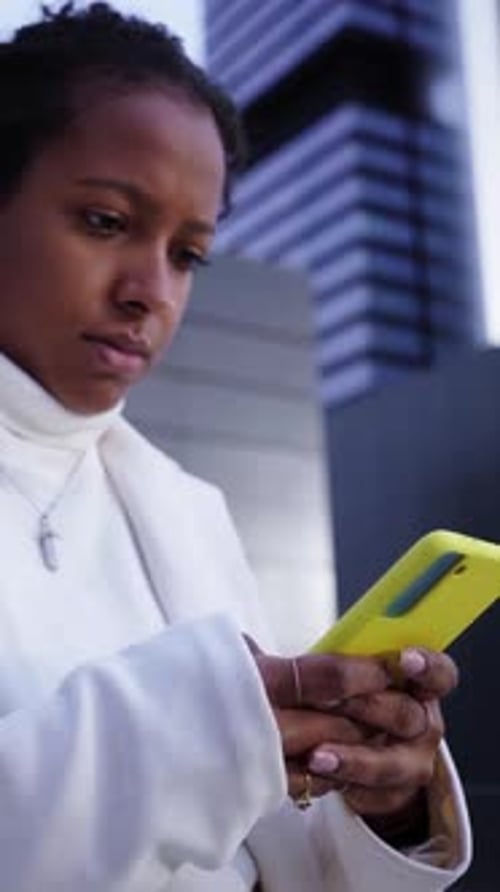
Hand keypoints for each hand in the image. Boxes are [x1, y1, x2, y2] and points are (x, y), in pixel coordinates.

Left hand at [249, 638, 457, 841]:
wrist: (359, 750)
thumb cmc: (344, 699)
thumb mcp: (338, 672)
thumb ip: (323, 659)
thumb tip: (250, 647)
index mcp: (417, 682)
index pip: (438, 672)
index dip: (424, 664)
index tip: (403, 659)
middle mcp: (423, 721)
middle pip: (407, 714)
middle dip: (369, 706)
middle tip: (335, 700)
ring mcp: (412, 760)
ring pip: (389, 762)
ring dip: (352, 757)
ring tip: (315, 755)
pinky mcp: (393, 794)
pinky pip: (372, 794)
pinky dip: (343, 784)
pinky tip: (315, 776)